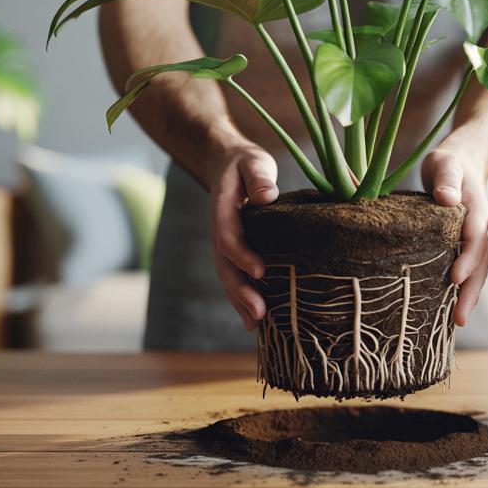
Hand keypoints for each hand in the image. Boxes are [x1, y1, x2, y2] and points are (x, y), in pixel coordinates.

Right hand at [205, 143, 278, 330]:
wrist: (226, 166)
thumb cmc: (246, 164)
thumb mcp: (253, 162)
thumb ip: (259, 177)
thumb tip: (267, 197)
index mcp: (222, 210)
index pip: (228, 236)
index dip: (241, 254)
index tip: (260, 270)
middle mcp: (219, 232)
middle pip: (225, 266)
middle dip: (240, 291)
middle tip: (260, 312)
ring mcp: (224, 245)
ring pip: (228, 278)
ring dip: (240, 302)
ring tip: (257, 325)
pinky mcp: (234, 252)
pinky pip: (235, 278)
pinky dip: (242, 299)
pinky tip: (256, 321)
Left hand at [421, 145, 487, 326]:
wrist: (462, 162)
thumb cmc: (449, 163)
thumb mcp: (445, 162)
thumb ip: (447, 178)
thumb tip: (445, 197)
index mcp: (476, 208)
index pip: (474, 236)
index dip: (466, 257)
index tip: (453, 277)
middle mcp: (479, 227)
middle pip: (480, 261)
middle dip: (471, 289)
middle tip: (459, 316)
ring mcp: (475, 238)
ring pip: (478, 270)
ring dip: (470, 295)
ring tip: (458, 321)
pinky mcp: (465, 245)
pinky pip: (469, 269)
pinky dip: (464, 289)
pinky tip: (451, 309)